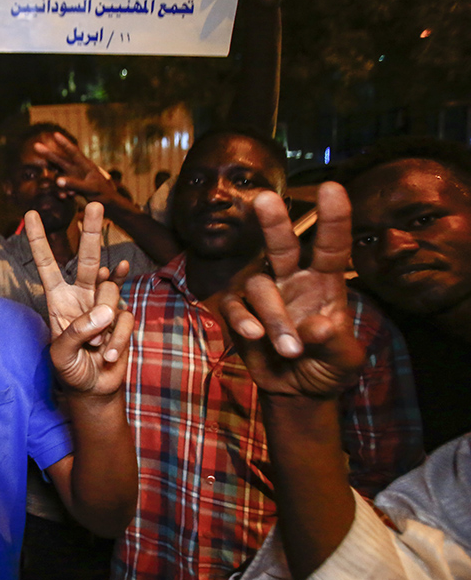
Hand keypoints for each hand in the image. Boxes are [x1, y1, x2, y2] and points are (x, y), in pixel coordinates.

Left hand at [27, 202, 132, 395]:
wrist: (94, 389)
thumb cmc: (70, 369)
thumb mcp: (61, 354)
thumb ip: (77, 331)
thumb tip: (105, 311)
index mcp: (58, 300)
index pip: (48, 265)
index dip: (39, 240)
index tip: (31, 214)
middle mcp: (81, 296)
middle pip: (88, 259)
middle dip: (91, 232)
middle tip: (95, 204)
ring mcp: (104, 305)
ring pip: (109, 296)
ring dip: (103, 326)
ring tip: (95, 346)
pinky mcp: (123, 318)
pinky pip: (124, 320)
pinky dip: (116, 340)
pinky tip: (108, 353)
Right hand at [31, 132, 123, 208]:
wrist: (111, 206)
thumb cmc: (104, 195)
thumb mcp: (90, 189)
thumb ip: (74, 184)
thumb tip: (57, 180)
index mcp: (86, 166)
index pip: (74, 153)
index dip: (64, 143)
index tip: (55, 134)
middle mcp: (80, 170)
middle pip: (62, 160)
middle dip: (49, 154)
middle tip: (36, 146)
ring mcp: (77, 179)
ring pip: (61, 174)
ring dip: (54, 176)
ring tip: (45, 173)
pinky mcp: (76, 188)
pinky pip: (64, 187)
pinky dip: (62, 191)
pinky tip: (64, 197)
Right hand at [219, 183, 364, 397]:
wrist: (298, 390)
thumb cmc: (327, 366)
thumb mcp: (344, 360)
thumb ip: (334, 343)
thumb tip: (316, 326)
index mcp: (326, 282)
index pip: (332, 246)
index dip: (333, 218)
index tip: (332, 188)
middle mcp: (293, 280)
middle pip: (282, 245)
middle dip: (275, 222)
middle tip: (266, 199)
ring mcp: (265, 295)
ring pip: (259, 287)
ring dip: (275, 318)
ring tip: (291, 351)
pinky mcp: (239, 312)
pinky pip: (235, 307)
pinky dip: (243, 320)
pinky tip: (254, 336)